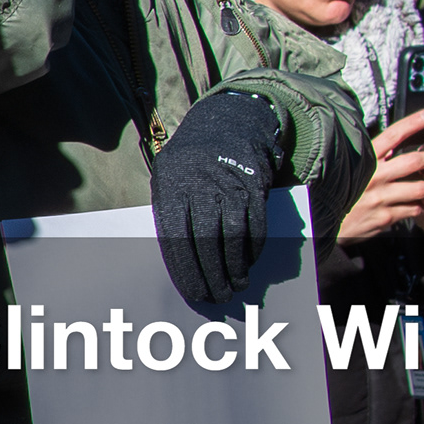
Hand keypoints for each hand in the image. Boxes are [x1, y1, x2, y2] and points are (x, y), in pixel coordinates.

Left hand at [150, 88, 288, 305]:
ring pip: (232, 235)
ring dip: (235, 266)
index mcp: (171, 187)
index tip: (192, 293)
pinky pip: (256, 223)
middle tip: (216, 297)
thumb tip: (176, 263)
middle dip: (211, 274)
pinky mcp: (255, 185)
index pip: (175, 237)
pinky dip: (253, 248)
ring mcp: (229, 184)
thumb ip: (170, 216)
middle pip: (204, 240)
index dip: (185, 269)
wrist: (228, 126)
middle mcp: (199, 185)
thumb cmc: (190, 166)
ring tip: (235, 286)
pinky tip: (250, 263)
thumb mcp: (167, 181)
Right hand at [336, 108, 423, 254]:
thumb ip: (372, 161)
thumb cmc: (340, 196)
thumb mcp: (350, 173)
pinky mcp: (385, 217)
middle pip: (414, 162)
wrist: (324, 226)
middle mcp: (372, 177)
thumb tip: (393, 146)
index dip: (414, 122)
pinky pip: (415, 209)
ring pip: (421, 188)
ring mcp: (380, 198)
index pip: (392, 136)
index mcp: (364, 162)